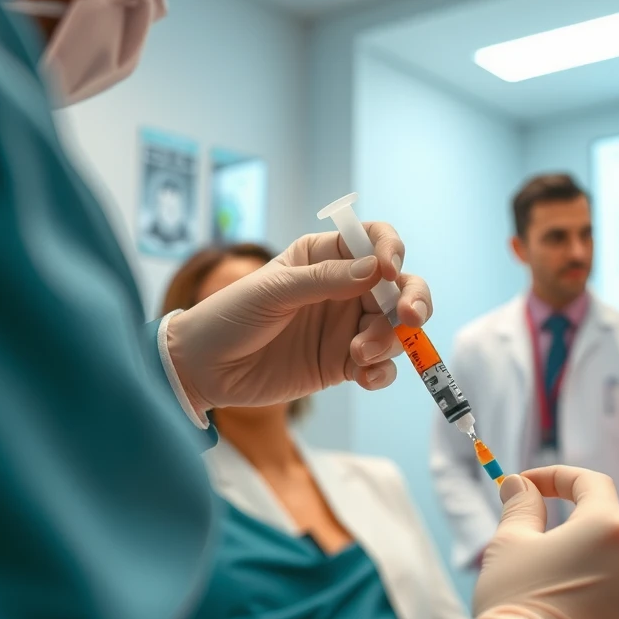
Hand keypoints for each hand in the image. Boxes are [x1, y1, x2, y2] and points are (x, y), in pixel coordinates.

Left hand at [165, 224, 430, 411]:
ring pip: (395, 328)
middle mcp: (344, 288)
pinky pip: (380, 366)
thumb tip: (377, 270)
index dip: (391, 251)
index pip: (375, 242)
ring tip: (359, 353)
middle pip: (399, 287)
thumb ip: (325, 280)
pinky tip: (366, 377)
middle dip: (413, 300)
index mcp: (325, 256)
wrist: (204, 369)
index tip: (389, 271)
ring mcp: (347, 327)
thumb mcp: (273, 291)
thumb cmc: (230, 315)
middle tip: (410, 317)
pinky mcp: (344, 364)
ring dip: (389, 341)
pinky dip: (382, 372)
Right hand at [465, 466, 618, 618]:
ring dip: (602, 591)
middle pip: (612, 542)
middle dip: (580, 546)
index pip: (591, 484)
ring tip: (562, 617)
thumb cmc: (515, 610)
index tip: (531, 486)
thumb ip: (521, 508)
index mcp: (609, 530)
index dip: (559, 478)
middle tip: (542, 567)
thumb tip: (520, 486)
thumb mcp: (508, 549)